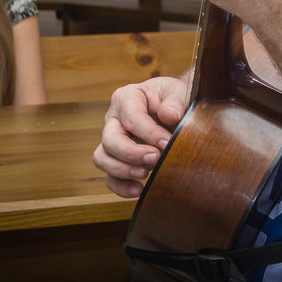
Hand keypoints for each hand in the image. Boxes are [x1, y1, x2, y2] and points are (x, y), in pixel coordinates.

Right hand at [92, 75, 188, 197]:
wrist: (175, 109)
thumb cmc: (173, 99)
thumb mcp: (179, 92)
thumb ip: (175, 101)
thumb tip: (169, 115)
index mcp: (127, 97)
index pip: (131, 117)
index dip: (149, 133)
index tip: (167, 142)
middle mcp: (114, 118)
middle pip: (110, 139)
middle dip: (132, 153)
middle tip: (156, 158)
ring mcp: (112, 139)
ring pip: (102, 158)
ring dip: (123, 170)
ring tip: (145, 174)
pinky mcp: (116, 158)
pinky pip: (109, 176)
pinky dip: (121, 186)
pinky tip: (139, 190)